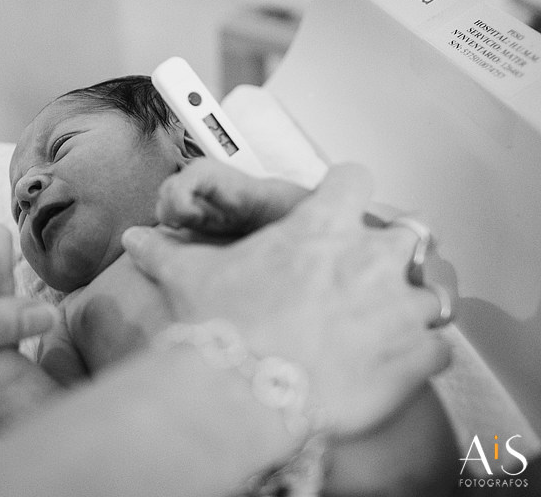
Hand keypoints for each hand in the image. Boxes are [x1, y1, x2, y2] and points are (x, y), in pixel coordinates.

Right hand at [122, 165, 450, 437]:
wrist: (243, 393)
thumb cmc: (220, 327)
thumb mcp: (189, 278)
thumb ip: (166, 252)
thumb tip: (134, 239)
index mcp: (323, 225)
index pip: (354, 178)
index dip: (344, 194)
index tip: (335, 217)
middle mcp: (372, 256)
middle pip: (408, 230)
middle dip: (389, 252)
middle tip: (359, 279)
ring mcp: (400, 306)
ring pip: (429, 292)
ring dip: (406, 307)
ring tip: (374, 328)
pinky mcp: (415, 356)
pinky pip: (437, 347)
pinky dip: (418, 355)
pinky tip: (386, 365)